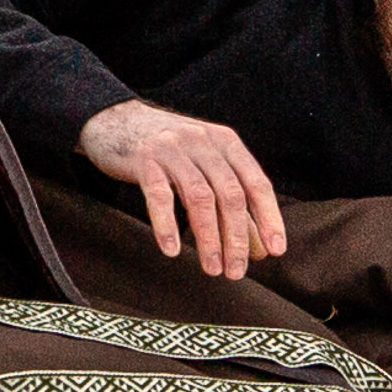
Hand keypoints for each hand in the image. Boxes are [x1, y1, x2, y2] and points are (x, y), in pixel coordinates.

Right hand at [77, 99, 286, 277]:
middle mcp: (204, 142)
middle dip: (237, 237)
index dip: (268, 217)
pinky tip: (172, 250)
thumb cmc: (167, 151)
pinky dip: (167, 225)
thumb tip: (260, 249)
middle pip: (230, 194)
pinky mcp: (143, 159)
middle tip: (236, 271)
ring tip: (212, 268)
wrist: (115, 120)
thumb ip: (230, 201)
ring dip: (208, 238)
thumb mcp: (203, 165)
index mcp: (226, 142)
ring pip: (200, 197)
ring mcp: (173, 149)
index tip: (276, 250)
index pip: (256, 183)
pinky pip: (159, 195)